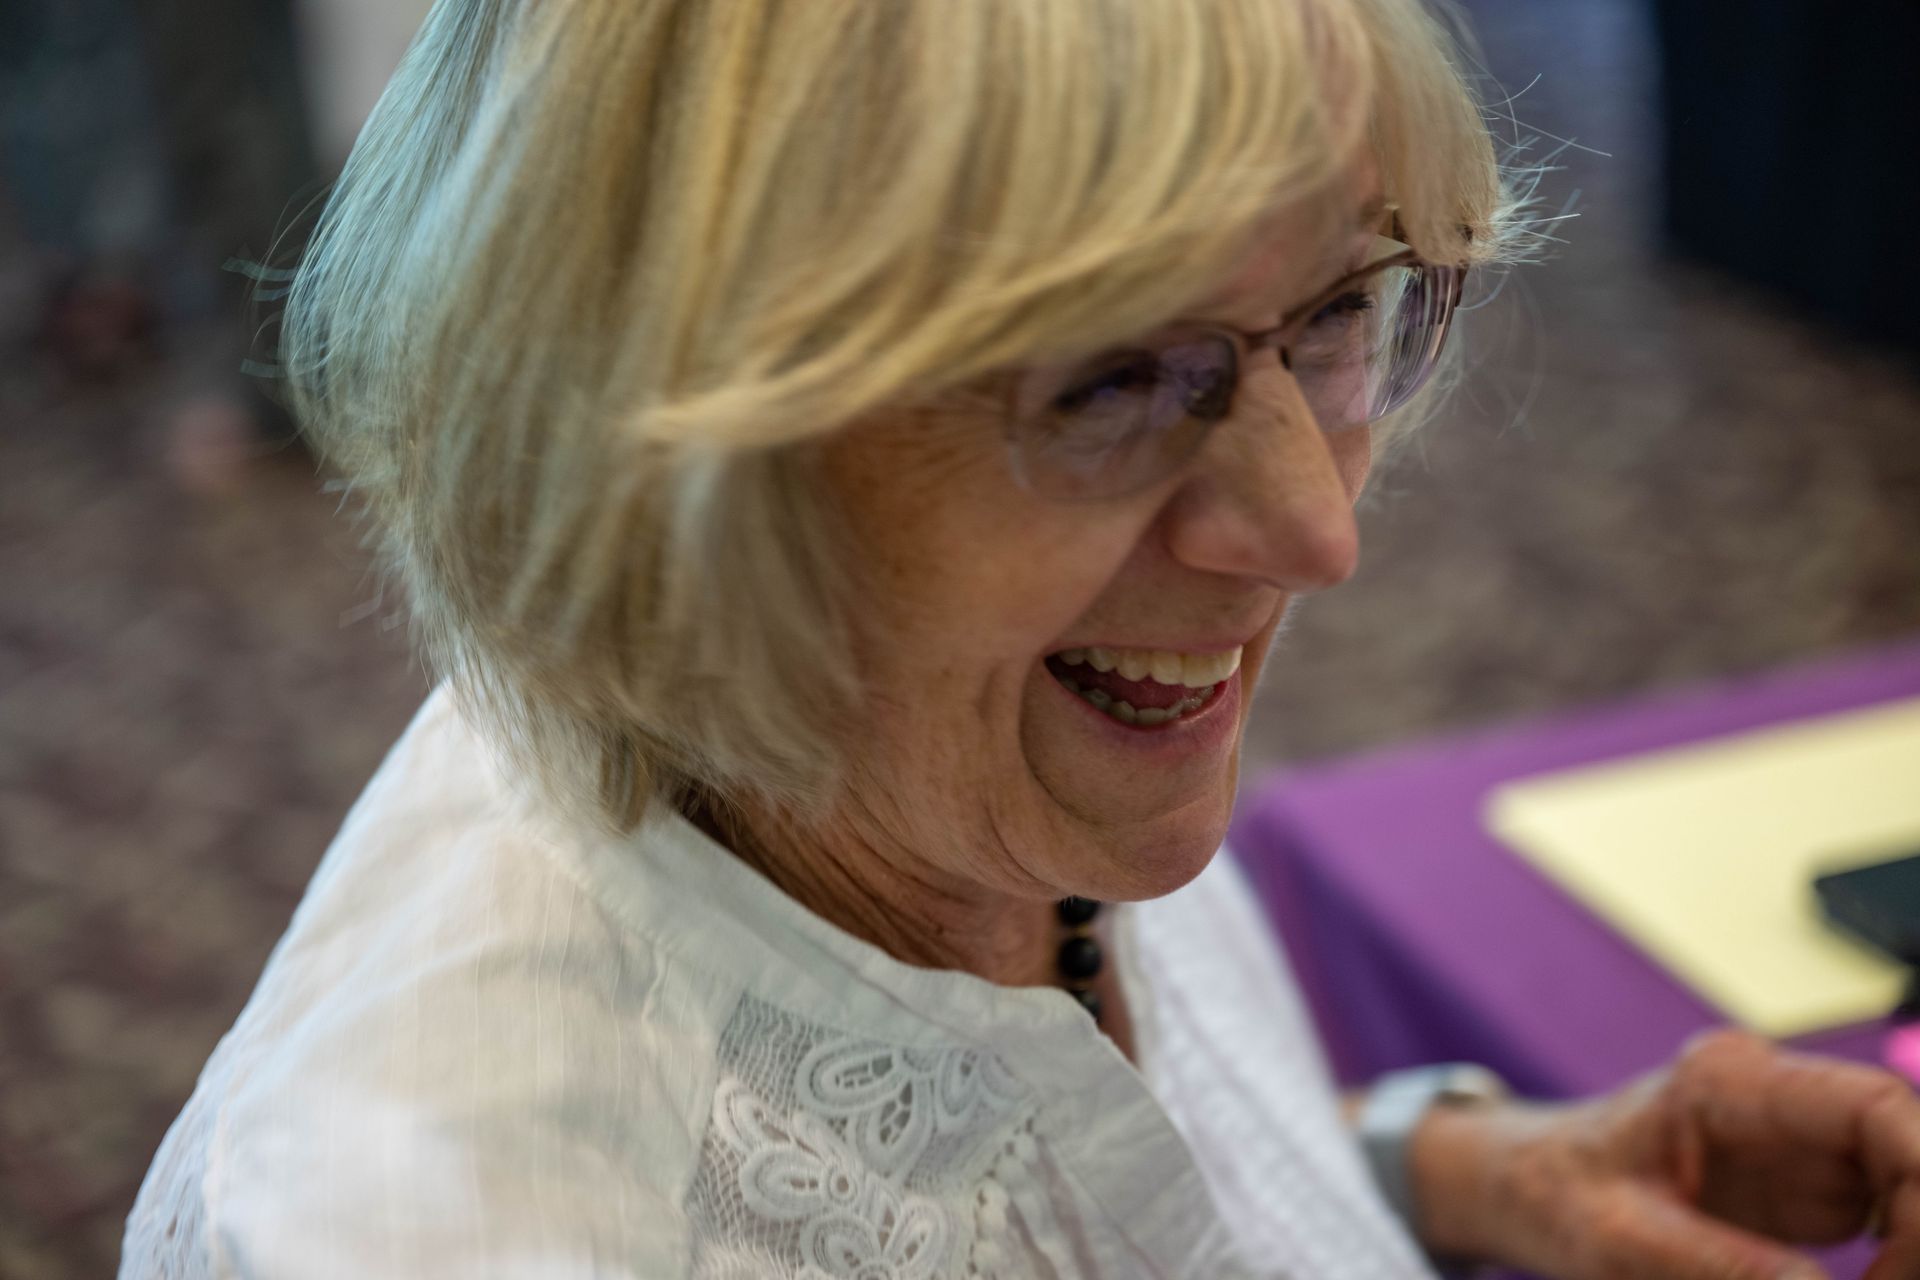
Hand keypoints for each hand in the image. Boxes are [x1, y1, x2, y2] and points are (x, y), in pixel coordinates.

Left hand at [1410, 1029, 1919, 1279]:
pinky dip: (1888, 1269)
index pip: (1876, 1109)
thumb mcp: (1622, 1242)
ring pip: (1903, 1193)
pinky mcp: (1803, 1189)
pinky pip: (1882, 1226)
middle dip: (1919, 1236)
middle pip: (1905, 1155)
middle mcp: (1777, 1102)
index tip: (1915, 1261)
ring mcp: (1796, 1143)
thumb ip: (1722, 1268)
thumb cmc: (1552, 1195)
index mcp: (1728, 1084)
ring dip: (1906, 1256)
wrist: (1519, 1187)